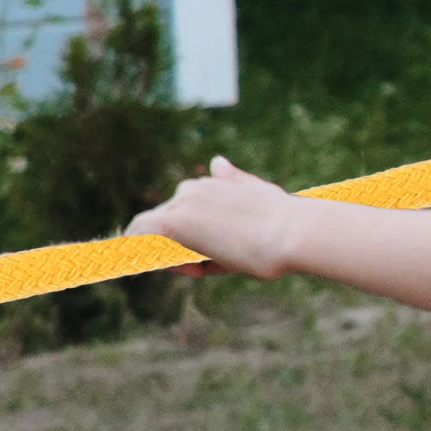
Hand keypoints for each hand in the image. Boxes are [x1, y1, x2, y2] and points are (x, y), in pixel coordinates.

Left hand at [125, 155, 301, 279]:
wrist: (294, 234)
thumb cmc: (287, 223)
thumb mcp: (259, 198)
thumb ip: (234, 184)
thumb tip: (217, 161)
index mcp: (215, 182)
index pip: (190, 208)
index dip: (197, 234)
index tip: (214, 253)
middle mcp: (195, 188)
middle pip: (171, 220)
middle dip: (183, 244)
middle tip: (210, 267)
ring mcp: (183, 204)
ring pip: (157, 230)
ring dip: (172, 252)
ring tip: (203, 269)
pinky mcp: (174, 222)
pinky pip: (139, 236)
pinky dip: (137, 250)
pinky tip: (157, 267)